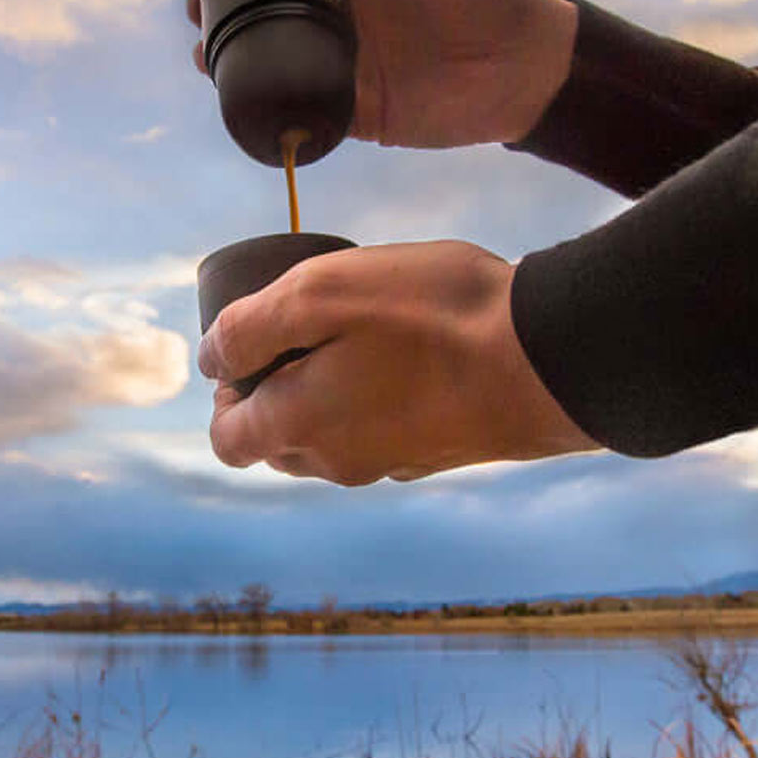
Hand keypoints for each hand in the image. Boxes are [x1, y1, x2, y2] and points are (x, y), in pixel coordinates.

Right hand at [187, 0, 576, 148]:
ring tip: (207, 52)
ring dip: (240, 60)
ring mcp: (347, 66)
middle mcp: (343, 18)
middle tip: (200, 9)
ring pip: (280, 64)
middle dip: (231, 12)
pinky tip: (246, 101)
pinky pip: (307, 112)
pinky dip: (276, 110)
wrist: (527, 65)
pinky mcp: (357, 112)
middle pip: (273, 14)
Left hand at [197, 241, 597, 484]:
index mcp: (299, 428)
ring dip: (322, 399)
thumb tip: (209, 359)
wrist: (547, 357)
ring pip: (328, 443)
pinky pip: (378, 437)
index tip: (253, 348)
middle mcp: (338, 462)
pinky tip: (404, 357)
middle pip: (276, 444)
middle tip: (302, 333)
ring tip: (355, 338)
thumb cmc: (431, 316)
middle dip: (271, 395)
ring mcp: (390, 464)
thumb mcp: (320, 293)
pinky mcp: (435, 455)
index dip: (223, 396)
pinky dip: (371, 405)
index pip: (227, 441)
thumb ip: (248, 329)